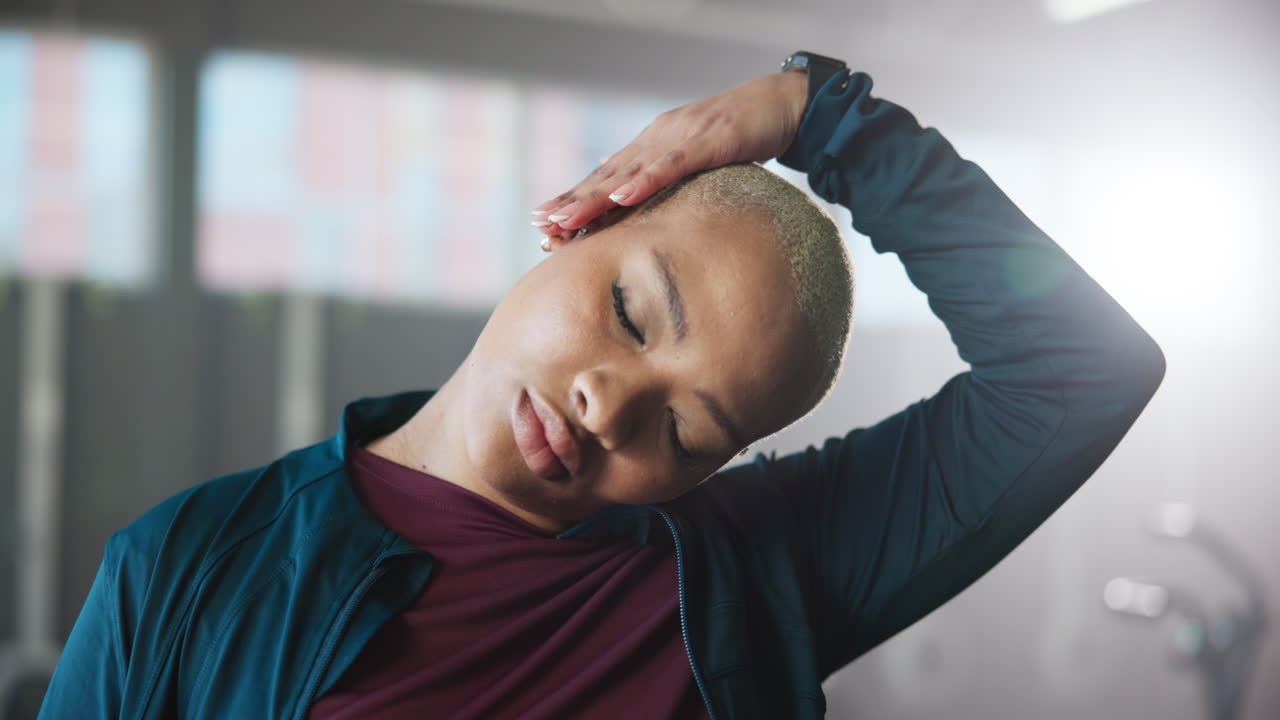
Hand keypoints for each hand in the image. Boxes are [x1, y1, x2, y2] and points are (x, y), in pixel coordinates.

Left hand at [532, 70, 809, 248]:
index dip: (575, 200)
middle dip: (573, 203)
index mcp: (651, 148)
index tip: (545, 223)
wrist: (780, 104)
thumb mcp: (693, 157)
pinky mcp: (706, 143)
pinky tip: (622, 196)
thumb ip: (659, 173)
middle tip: (541, 225)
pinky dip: (645, 181)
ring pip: (630, 174)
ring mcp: (678, 140)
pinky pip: (671, 166)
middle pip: (608, 178)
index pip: (607, 180)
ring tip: (566, 219)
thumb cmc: (740, 134)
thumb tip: (623, 187)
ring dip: (596, 198)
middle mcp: (656, 141)